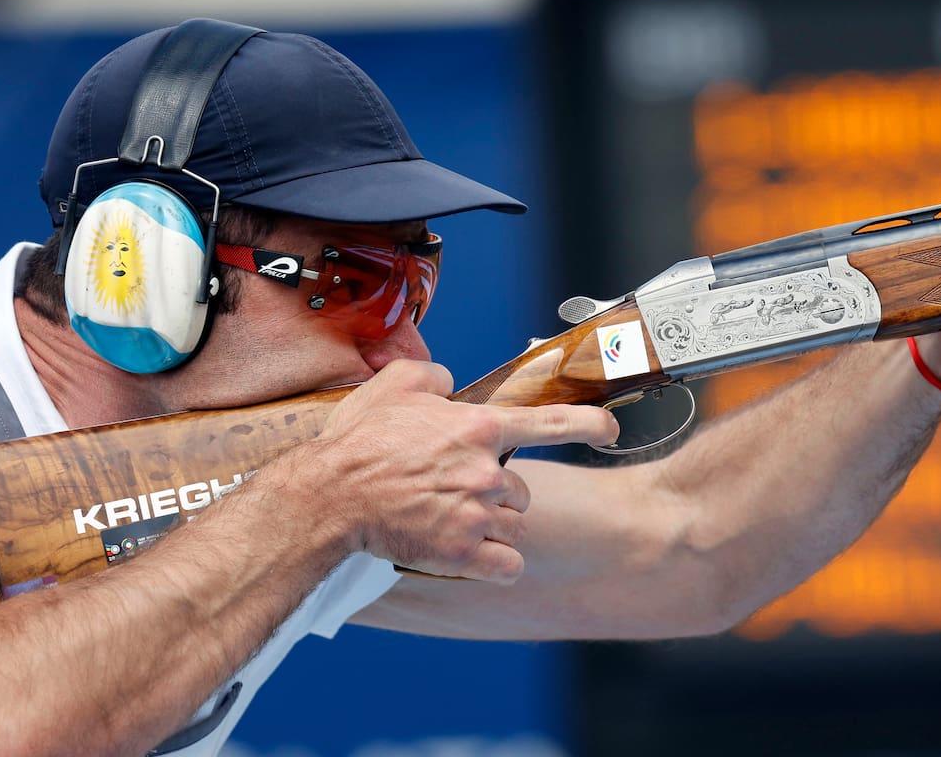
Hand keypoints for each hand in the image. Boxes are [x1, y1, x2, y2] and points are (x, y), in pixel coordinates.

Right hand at [315, 360, 617, 583]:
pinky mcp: (464, 552)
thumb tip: (452, 385)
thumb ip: (437, 376)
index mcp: (480, 426)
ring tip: (446, 518)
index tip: (610, 430)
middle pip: (522, 489)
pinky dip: (493, 563)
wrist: (330, 495)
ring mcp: (478, 514)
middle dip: (498, 491)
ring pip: (513, 526)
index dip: (591, 425)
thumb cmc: (360, 440)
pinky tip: (469, 554)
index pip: (555, 423)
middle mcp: (488, 470)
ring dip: (491, 525)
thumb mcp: (397, 385)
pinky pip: (505, 565)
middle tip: (454, 490)